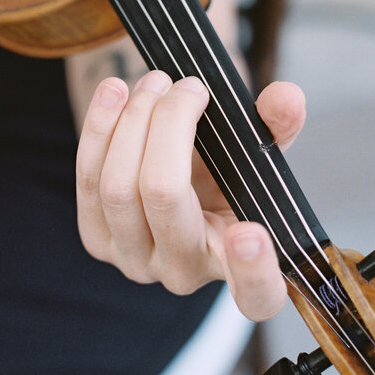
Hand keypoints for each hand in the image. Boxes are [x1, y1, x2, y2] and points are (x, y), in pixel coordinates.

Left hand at [76, 71, 305, 319]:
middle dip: (169, 125)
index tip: (251, 233)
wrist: (178, 178)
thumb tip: (287, 97)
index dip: (254, 271)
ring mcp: (135, 260)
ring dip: (133, 121)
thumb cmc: (225, 172)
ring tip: (156, 81)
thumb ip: (276, 127)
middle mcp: (184, 273)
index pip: (256, 293)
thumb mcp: (256, 153)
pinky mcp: (96, 238)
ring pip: (118, 186)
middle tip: (190, 86)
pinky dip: (99, 128)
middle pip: (163, 196)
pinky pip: (88, 180)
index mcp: (240, 265)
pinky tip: (114, 90)